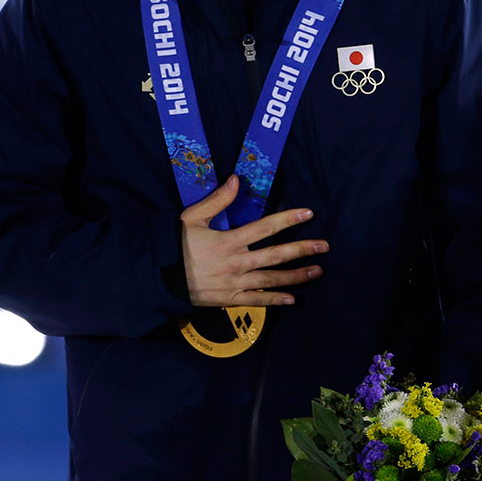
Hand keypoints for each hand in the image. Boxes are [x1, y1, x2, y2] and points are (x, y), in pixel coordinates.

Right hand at [180, 175, 327, 305]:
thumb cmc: (174, 245)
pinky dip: (275, 301)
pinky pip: (257, 301)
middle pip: (276, 255)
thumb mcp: (192, 217)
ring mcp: (234, 283)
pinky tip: (292, 299)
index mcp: (229, 240)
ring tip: (317, 271)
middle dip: (303, 250)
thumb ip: (217, 200)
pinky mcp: (228, 299)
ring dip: (296, 276)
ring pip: (272, 280)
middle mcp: (237, 262)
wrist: (157, 278)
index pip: (266, 228)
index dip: (288, 219)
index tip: (309, 214)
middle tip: (324, 246)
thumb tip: (236, 179)